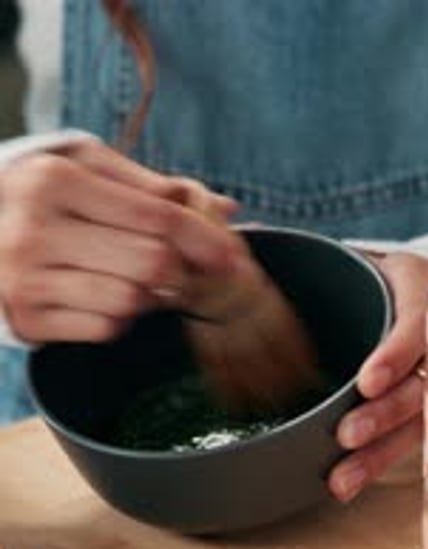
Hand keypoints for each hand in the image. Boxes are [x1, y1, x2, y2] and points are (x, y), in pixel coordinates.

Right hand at [0, 138, 238, 342]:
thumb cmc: (41, 198)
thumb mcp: (85, 171)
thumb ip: (151, 188)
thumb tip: (225, 208)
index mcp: (55, 180)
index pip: (156, 215)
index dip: (204, 237)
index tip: (231, 253)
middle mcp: (35, 229)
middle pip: (151, 263)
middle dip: (180, 271)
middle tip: (184, 271)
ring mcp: (26, 279)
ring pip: (131, 300)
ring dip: (147, 295)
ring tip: (134, 278)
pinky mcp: (26, 319)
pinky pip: (105, 328)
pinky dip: (118, 317)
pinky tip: (103, 296)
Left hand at [328, 251, 427, 501]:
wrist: (409, 287)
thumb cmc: (369, 270)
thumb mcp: (353, 252)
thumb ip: (307, 252)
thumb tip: (237, 231)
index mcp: (421, 289)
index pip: (417, 325)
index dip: (395, 355)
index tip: (366, 381)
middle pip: (420, 384)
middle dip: (384, 414)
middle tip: (347, 435)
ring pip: (417, 422)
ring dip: (380, 453)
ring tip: (341, 480)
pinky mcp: (424, 406)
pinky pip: (408, 439)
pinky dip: (378, 463)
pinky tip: (349, 484)